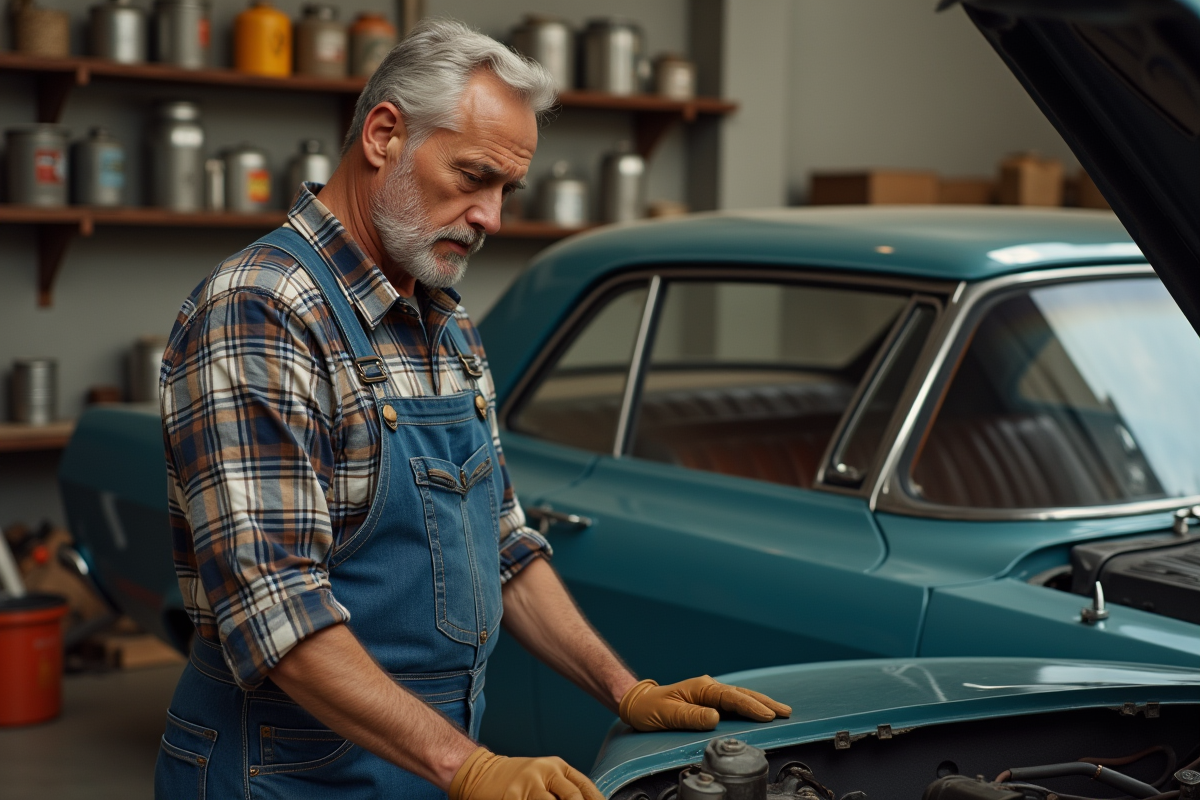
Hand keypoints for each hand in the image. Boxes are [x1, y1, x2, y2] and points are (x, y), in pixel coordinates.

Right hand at [449, 746, 604, 799]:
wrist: (479, 772)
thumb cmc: (516, 779)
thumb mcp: (543, 776)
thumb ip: (564, 789)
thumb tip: (589, 799)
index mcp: (556, 766)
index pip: (585, 787)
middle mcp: (544, 773)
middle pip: (573, 796)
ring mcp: (527, 785)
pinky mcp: (513, 797)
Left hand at [618, 675, 791, 731]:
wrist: (639, 704)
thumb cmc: (651, 709)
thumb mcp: (667, 714)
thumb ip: (691, 716)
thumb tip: (715, 717)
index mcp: (701, 688)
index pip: (731, 697)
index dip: (750, 706)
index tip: (768, 715)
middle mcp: (708, 688)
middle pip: (742, 694)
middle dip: (765, 703)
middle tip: (786, 712)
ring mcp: (710, 694)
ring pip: (741, 698)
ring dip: (761, 704)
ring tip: (781, 711)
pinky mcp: (710, 702)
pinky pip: (734, 704)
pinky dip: (750, 707)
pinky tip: (761, 711)